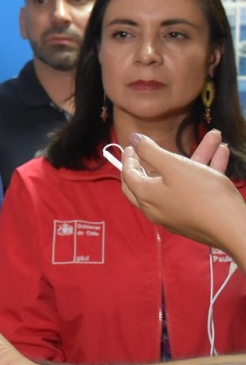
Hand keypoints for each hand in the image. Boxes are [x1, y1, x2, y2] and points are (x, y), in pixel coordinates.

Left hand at [120, 131, 245, 256]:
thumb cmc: (202, 194)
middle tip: (150, 150)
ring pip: (180, 180)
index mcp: (145, 195)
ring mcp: (175, 213)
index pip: (128, 174)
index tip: (133, 145)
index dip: (129, 157)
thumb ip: (150, 151)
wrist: (235, 228)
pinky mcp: (194, 216)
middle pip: (149, 180)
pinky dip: (206, 171)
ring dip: (197, 157)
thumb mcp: (174, 166)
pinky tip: (223, 153)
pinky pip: (194, 190)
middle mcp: (155, 208)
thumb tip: (132, 139)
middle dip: (156, 158)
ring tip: (215, 136)